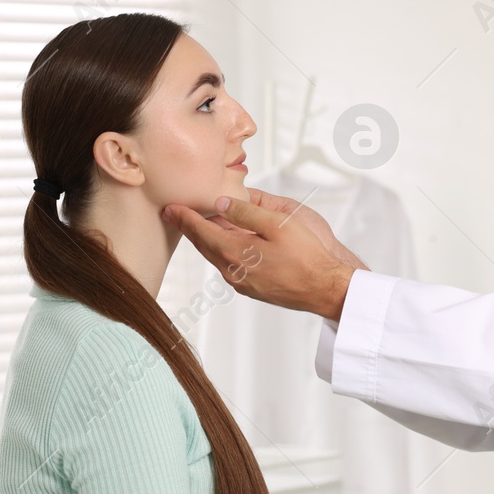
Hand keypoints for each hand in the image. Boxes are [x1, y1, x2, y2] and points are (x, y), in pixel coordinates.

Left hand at [161, 195, 357, 320]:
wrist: (325, 289)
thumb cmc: (307, 256)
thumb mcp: (278, 224)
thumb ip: (247, 212)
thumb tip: (222, 203)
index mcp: (235, 252)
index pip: (201, 231)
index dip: (184, 217)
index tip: (169, 207)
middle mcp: (232, 271)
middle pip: (203, 245)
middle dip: (189, 228)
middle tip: (174, 214)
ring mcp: (241, 282)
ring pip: (215, 256)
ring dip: (205, 240)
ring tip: (196, 225)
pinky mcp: (251, 288)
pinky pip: (228, 265)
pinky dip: (220, 250)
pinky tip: (225, 243)